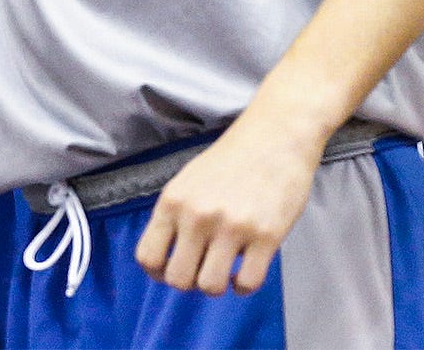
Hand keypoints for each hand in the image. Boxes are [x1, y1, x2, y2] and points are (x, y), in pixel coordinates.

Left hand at [133, 112, 318, 295]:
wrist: (275, 136)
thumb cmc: (230, 161)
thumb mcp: (187, 182)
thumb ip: (174, 218)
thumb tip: (166, 261)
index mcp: (173, 201)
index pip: (147, 257)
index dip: (158, 273)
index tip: (173, 269)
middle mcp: (198, 215)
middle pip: (177, 280)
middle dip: (190, 282)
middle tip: (204, 268)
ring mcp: (232, 227)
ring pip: (211, 287)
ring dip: (219, 285)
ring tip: (227, 269)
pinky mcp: (266, 236)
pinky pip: (248, 284)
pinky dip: (245, 285)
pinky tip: (247, 267)